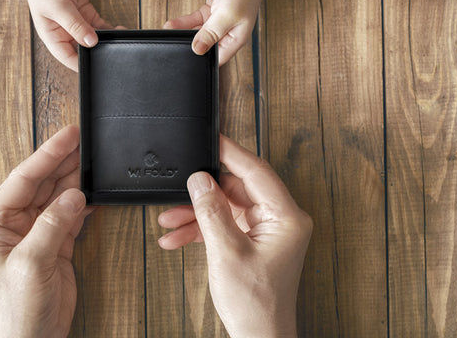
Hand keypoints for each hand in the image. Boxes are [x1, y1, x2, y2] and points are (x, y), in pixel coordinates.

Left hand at [0, 126, 91, 337]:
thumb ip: (52, 225)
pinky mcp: (56, 245)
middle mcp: (15, 225)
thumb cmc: (17, 309)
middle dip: (62, 161)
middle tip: (83, 140)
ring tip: (92, 160)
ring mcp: (37, 234)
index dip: (46, 155)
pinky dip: (84, 203)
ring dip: (75, 179)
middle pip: (42, 183)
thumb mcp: (30, 263)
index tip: (67, 136)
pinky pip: (71, 215)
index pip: (23, 179)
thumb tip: (74, 195)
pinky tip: (94, 191)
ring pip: (58, 196)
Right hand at [20, 0, 112, 70]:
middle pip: (85, 50)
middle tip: (113, 51)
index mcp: (54, 38)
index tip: (99, 65)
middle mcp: (66, 35)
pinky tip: (118, 30)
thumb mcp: (60, 9)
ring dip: (106, 40)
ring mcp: (77, 26)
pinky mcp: (86, 15)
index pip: (70, 59)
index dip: (84, 65)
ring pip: (95, 39)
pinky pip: (100, 27)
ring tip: (119, 39)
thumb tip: (91, 42)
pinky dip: (109, 29)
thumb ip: (76, 26)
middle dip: (98, 51)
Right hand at [157, 136, 312, 337]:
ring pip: (229, 205)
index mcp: (286, 217)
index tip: (212, 139)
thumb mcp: (226, 253)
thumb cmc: (255, 303)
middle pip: (239, 187)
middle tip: (180, 188)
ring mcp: (268, 229)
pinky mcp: (256, 239)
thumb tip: (200, 180)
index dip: (231, 153)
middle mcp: (282, 219)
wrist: (259, 335)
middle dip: (205, 190)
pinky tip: (178, 236)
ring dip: (199, 212)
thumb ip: (212, 211)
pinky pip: (228, 222)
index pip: (257, 172)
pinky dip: (204, 227)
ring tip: (170, 220)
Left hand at [164, 0, 262, 65]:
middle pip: (204, 46)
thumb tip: (198, 49)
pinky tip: (173, 24)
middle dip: (189, 45)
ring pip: (196, 33)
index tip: (188, 54)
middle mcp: (225, 35)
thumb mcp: (226, 15)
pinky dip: (184, 23)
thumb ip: (211, 33)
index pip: (216, 58)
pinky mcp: (209, 15)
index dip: (202, 58)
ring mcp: (216, 25)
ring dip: (183, 32)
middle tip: (175, 43)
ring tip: (169, 31)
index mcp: (234, 40)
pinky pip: (194, 22)